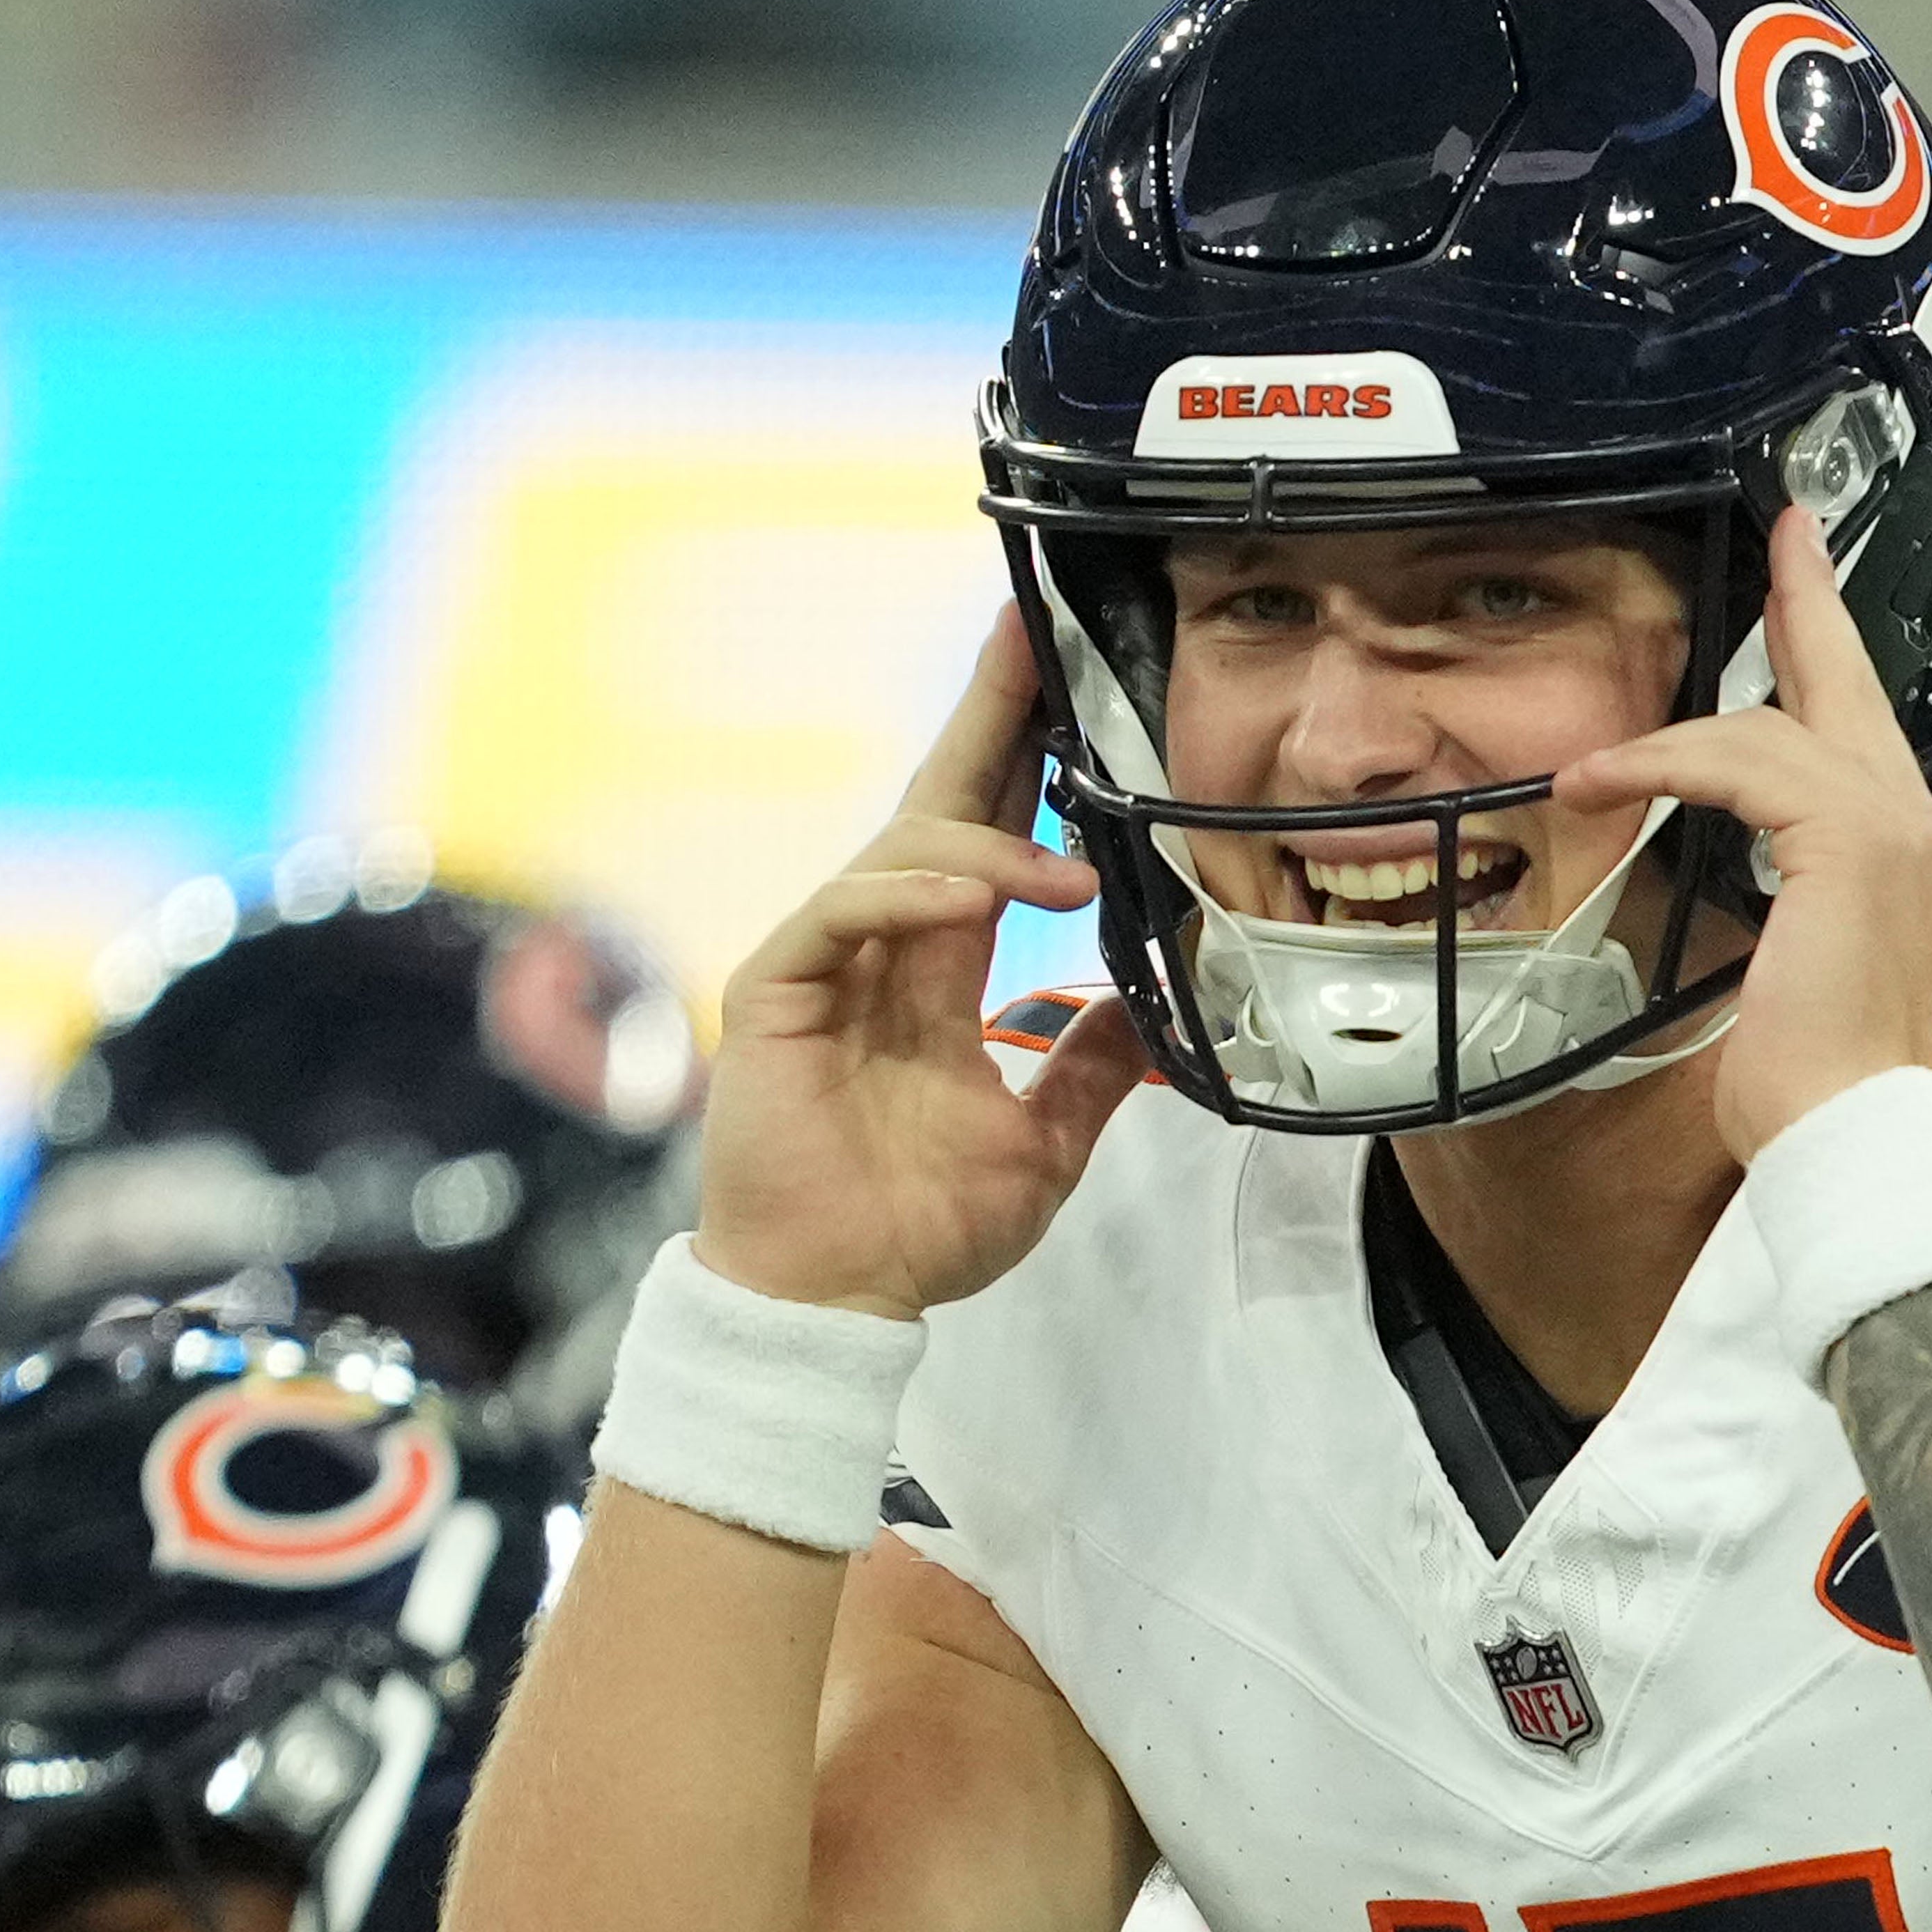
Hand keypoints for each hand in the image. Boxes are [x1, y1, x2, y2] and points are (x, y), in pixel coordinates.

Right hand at [694, 607, 1145, 1321]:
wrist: (839, 1298)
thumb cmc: (918, 1228)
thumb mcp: (1045, 1144)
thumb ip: (1090, 1070)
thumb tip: (1154, 1012)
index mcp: (939, 971)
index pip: (987, 836)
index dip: (1025, 761)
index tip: (1069, 687)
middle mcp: (883, 949)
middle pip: (938, 801)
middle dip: (988, 716)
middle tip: (1030, 633)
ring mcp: (826, 964)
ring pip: (899, 850)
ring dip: (988, 845)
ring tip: (1065, 868)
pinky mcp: (778, 993)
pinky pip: (841, 912)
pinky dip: (907, 897)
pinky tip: (969, 900)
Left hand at [1557, 506, 1931, 1161]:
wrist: (1852, 1130)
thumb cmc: (1819, 1077)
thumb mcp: (1796, 963)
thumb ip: (1787, 897)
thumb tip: (1742, 874)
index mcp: (1906, 852)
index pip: (1860, 729)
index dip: (1828, 653)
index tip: (1803, 590)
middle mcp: (1914, 826)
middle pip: (1848, 682)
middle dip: (1808, 602)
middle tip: (1786, 535)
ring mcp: (1892, 827)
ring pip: (1773, 727)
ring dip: (1668, 744)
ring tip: (1595, 772)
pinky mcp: (1848, 838)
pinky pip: (1741, 763)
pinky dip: (1662, 766)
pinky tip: (1605, 786)